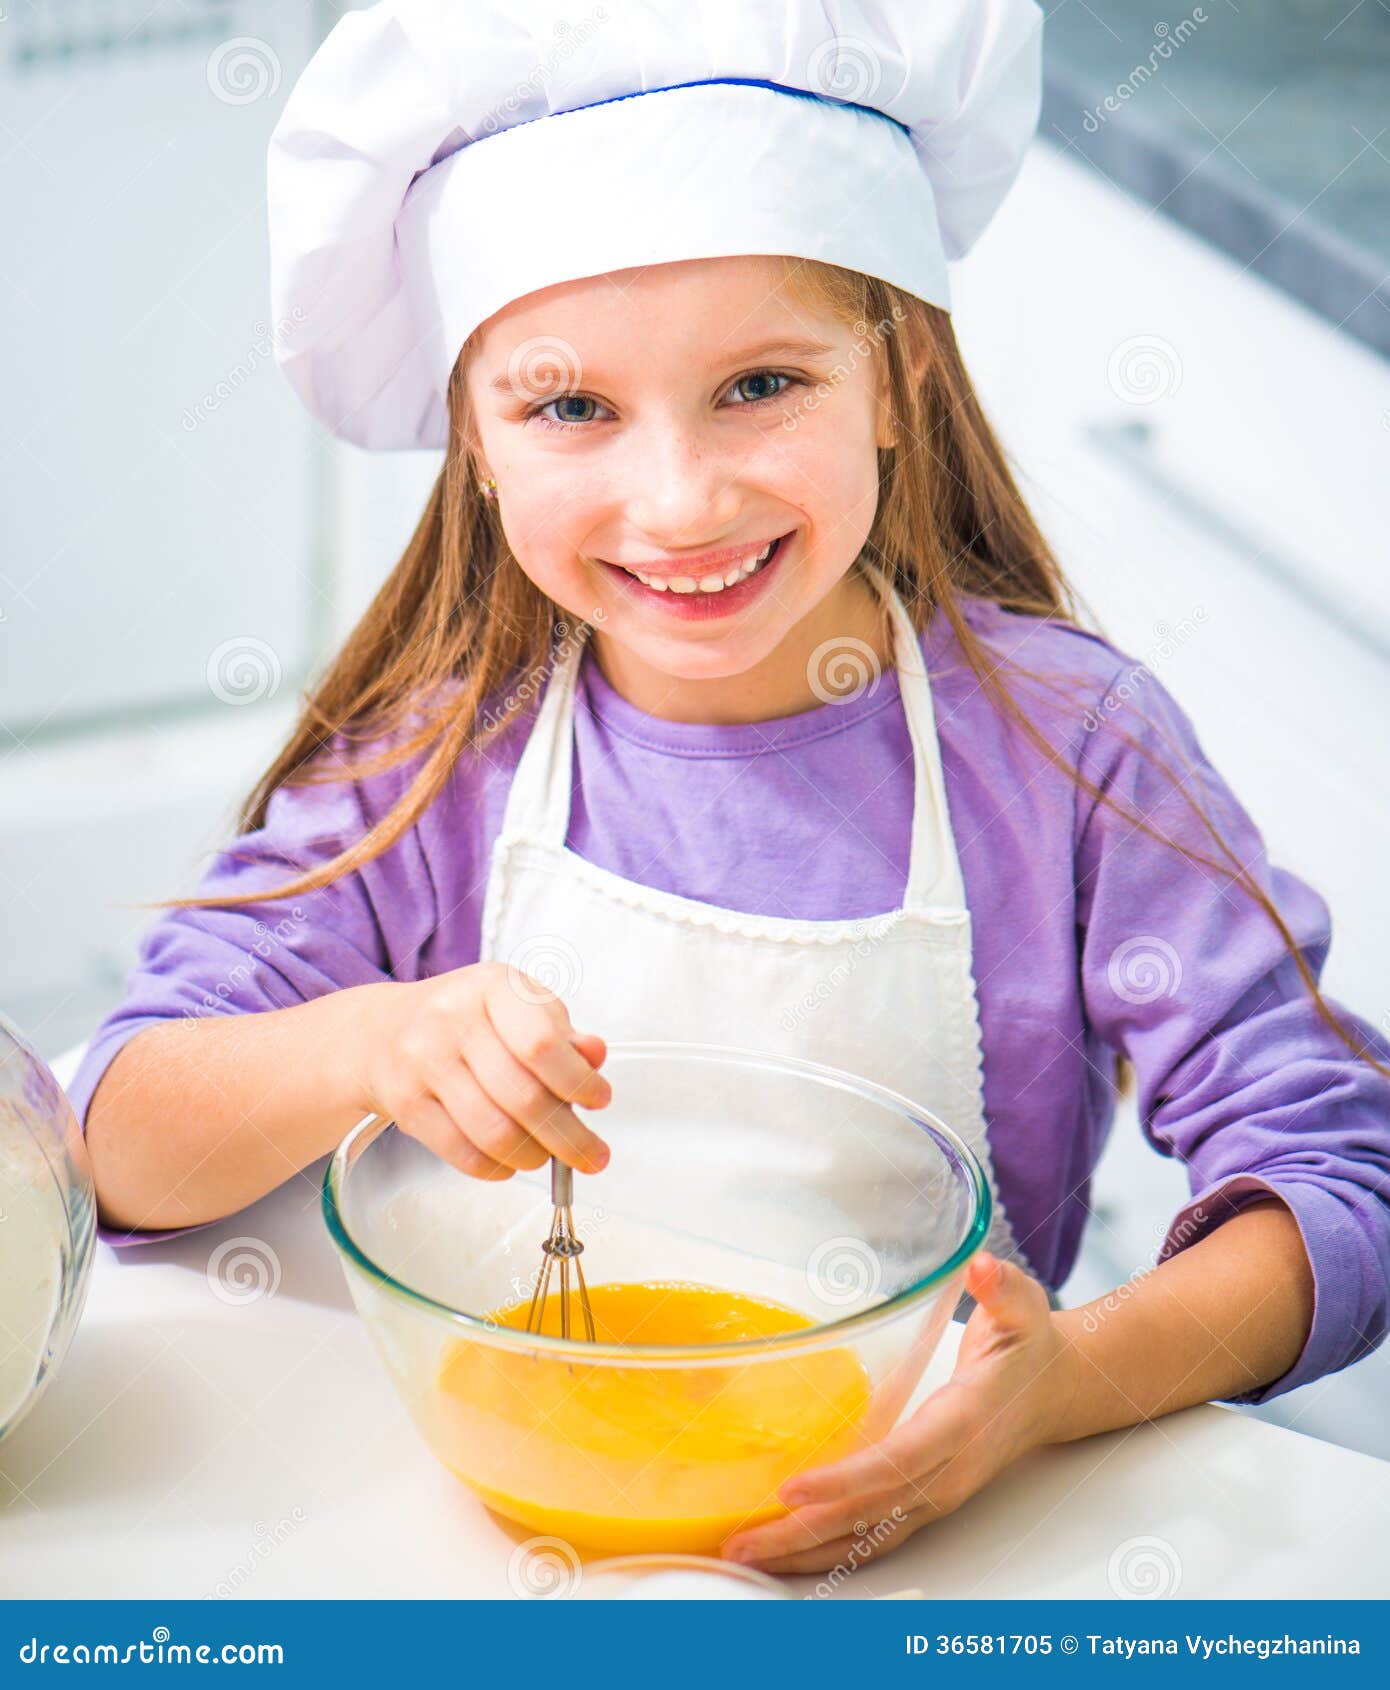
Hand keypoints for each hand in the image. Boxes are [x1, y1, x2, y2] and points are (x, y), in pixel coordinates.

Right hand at [344, 963, 610, 1180]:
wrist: (385, 1029)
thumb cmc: (470, 1019)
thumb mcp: (520, 1007)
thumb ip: (562, 1034)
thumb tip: (595, 1056)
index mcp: (494, 986)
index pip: (543, 1044)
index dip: (578, 1081)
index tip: (599, 1101)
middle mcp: (453, 1018)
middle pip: (522, 1096)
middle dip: (568, 1137)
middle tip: (592, 1156)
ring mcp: (423, 1061)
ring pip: (492, 1131)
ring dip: (533, 1156)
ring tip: (548, 1158)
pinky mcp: (404, 1102)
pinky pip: (459, 1151)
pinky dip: (494, 1168)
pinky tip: (511, 1163)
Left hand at [720, 1251, 1074, 1574]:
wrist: (1052, 1393)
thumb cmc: (1027, 1349)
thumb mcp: (1022, 1308)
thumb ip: (1004, 1288)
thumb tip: (983, 1268)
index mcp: (963, 1424)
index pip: (899, 1462)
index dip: (846, 1481)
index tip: (791, 1490)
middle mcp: (946, 1472)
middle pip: (869, 1513)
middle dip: (803, 1531)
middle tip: (741, 1541)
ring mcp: (934, 1496)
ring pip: (866, 1536)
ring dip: (804, 1551)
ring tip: (743, 1553)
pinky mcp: (921, 1503)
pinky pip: (870, 1536)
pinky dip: (824, 1549)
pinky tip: (782, 1551)